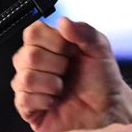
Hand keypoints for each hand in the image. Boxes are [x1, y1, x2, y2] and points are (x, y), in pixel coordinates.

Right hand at [11, 17, 131, 131]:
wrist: (107, 109)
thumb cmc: (102, 80)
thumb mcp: (100, 49)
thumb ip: (84, 31)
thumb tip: (63, 21)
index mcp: (49, 44)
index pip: (32, 32)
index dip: (52, 42)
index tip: (70, 50)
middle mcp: (35, 63)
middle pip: (26, 55)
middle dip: (55, 65)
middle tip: (68, 71)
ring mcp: (29, 85)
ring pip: (25, 78)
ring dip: (51, 84)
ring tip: (63, 88)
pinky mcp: (27, 107)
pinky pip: (24, 99)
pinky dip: (45, 101)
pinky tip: (55, 101)